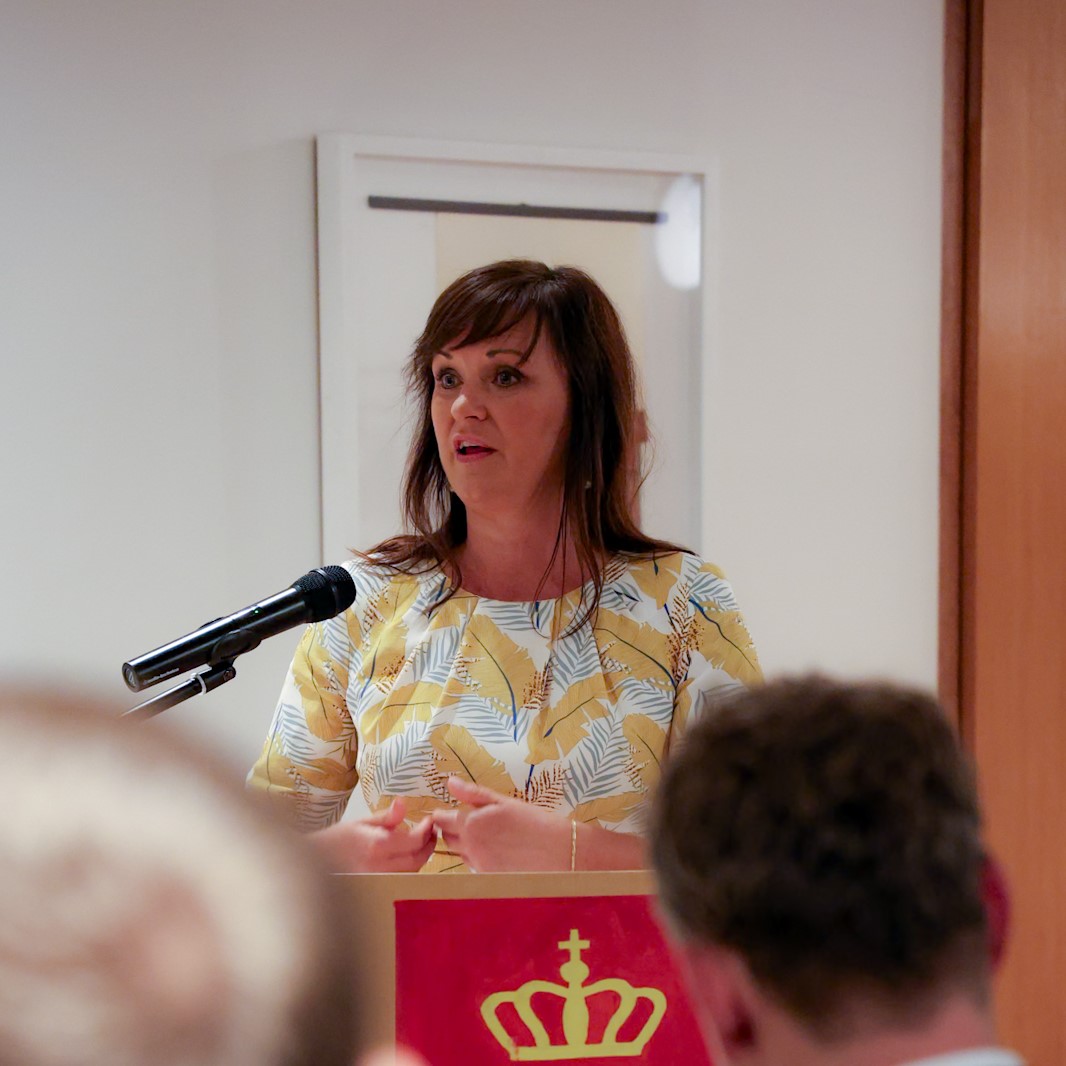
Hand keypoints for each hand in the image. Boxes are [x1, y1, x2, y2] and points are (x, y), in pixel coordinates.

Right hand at [313, 798, 435, 872]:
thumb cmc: (337, 839)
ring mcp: (378, 880)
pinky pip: (400, 879)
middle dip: (428, 846)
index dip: (426, 832)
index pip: (413, 841)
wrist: (314, 862)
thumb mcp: (362, 821)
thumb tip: (403, 803)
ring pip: (410, 872)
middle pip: (416, 860)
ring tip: (421, 842)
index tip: (429, 822)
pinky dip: (408, 867)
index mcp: (376, 845)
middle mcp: (379, 866)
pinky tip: (406, 856)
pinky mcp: (376, 888)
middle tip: (431, 833)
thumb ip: (387, 817)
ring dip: (420, 857)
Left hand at [430, 776, 569, 871]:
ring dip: (465, 845)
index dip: (444, 815)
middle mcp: (470, 847)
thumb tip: (450, 782)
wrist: (559, 852)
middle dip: (453, 830)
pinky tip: (497, 851)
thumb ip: (473, 793)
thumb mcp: (504, 802)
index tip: (450, 811)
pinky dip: (478, 858)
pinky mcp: (487, 879)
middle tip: (472, 822)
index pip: (441, 820)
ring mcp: (478, 865)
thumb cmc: (534, 822)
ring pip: (460, 853)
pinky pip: (473, 866)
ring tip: (489, 836)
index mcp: (471, 824)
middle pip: (447, 838)